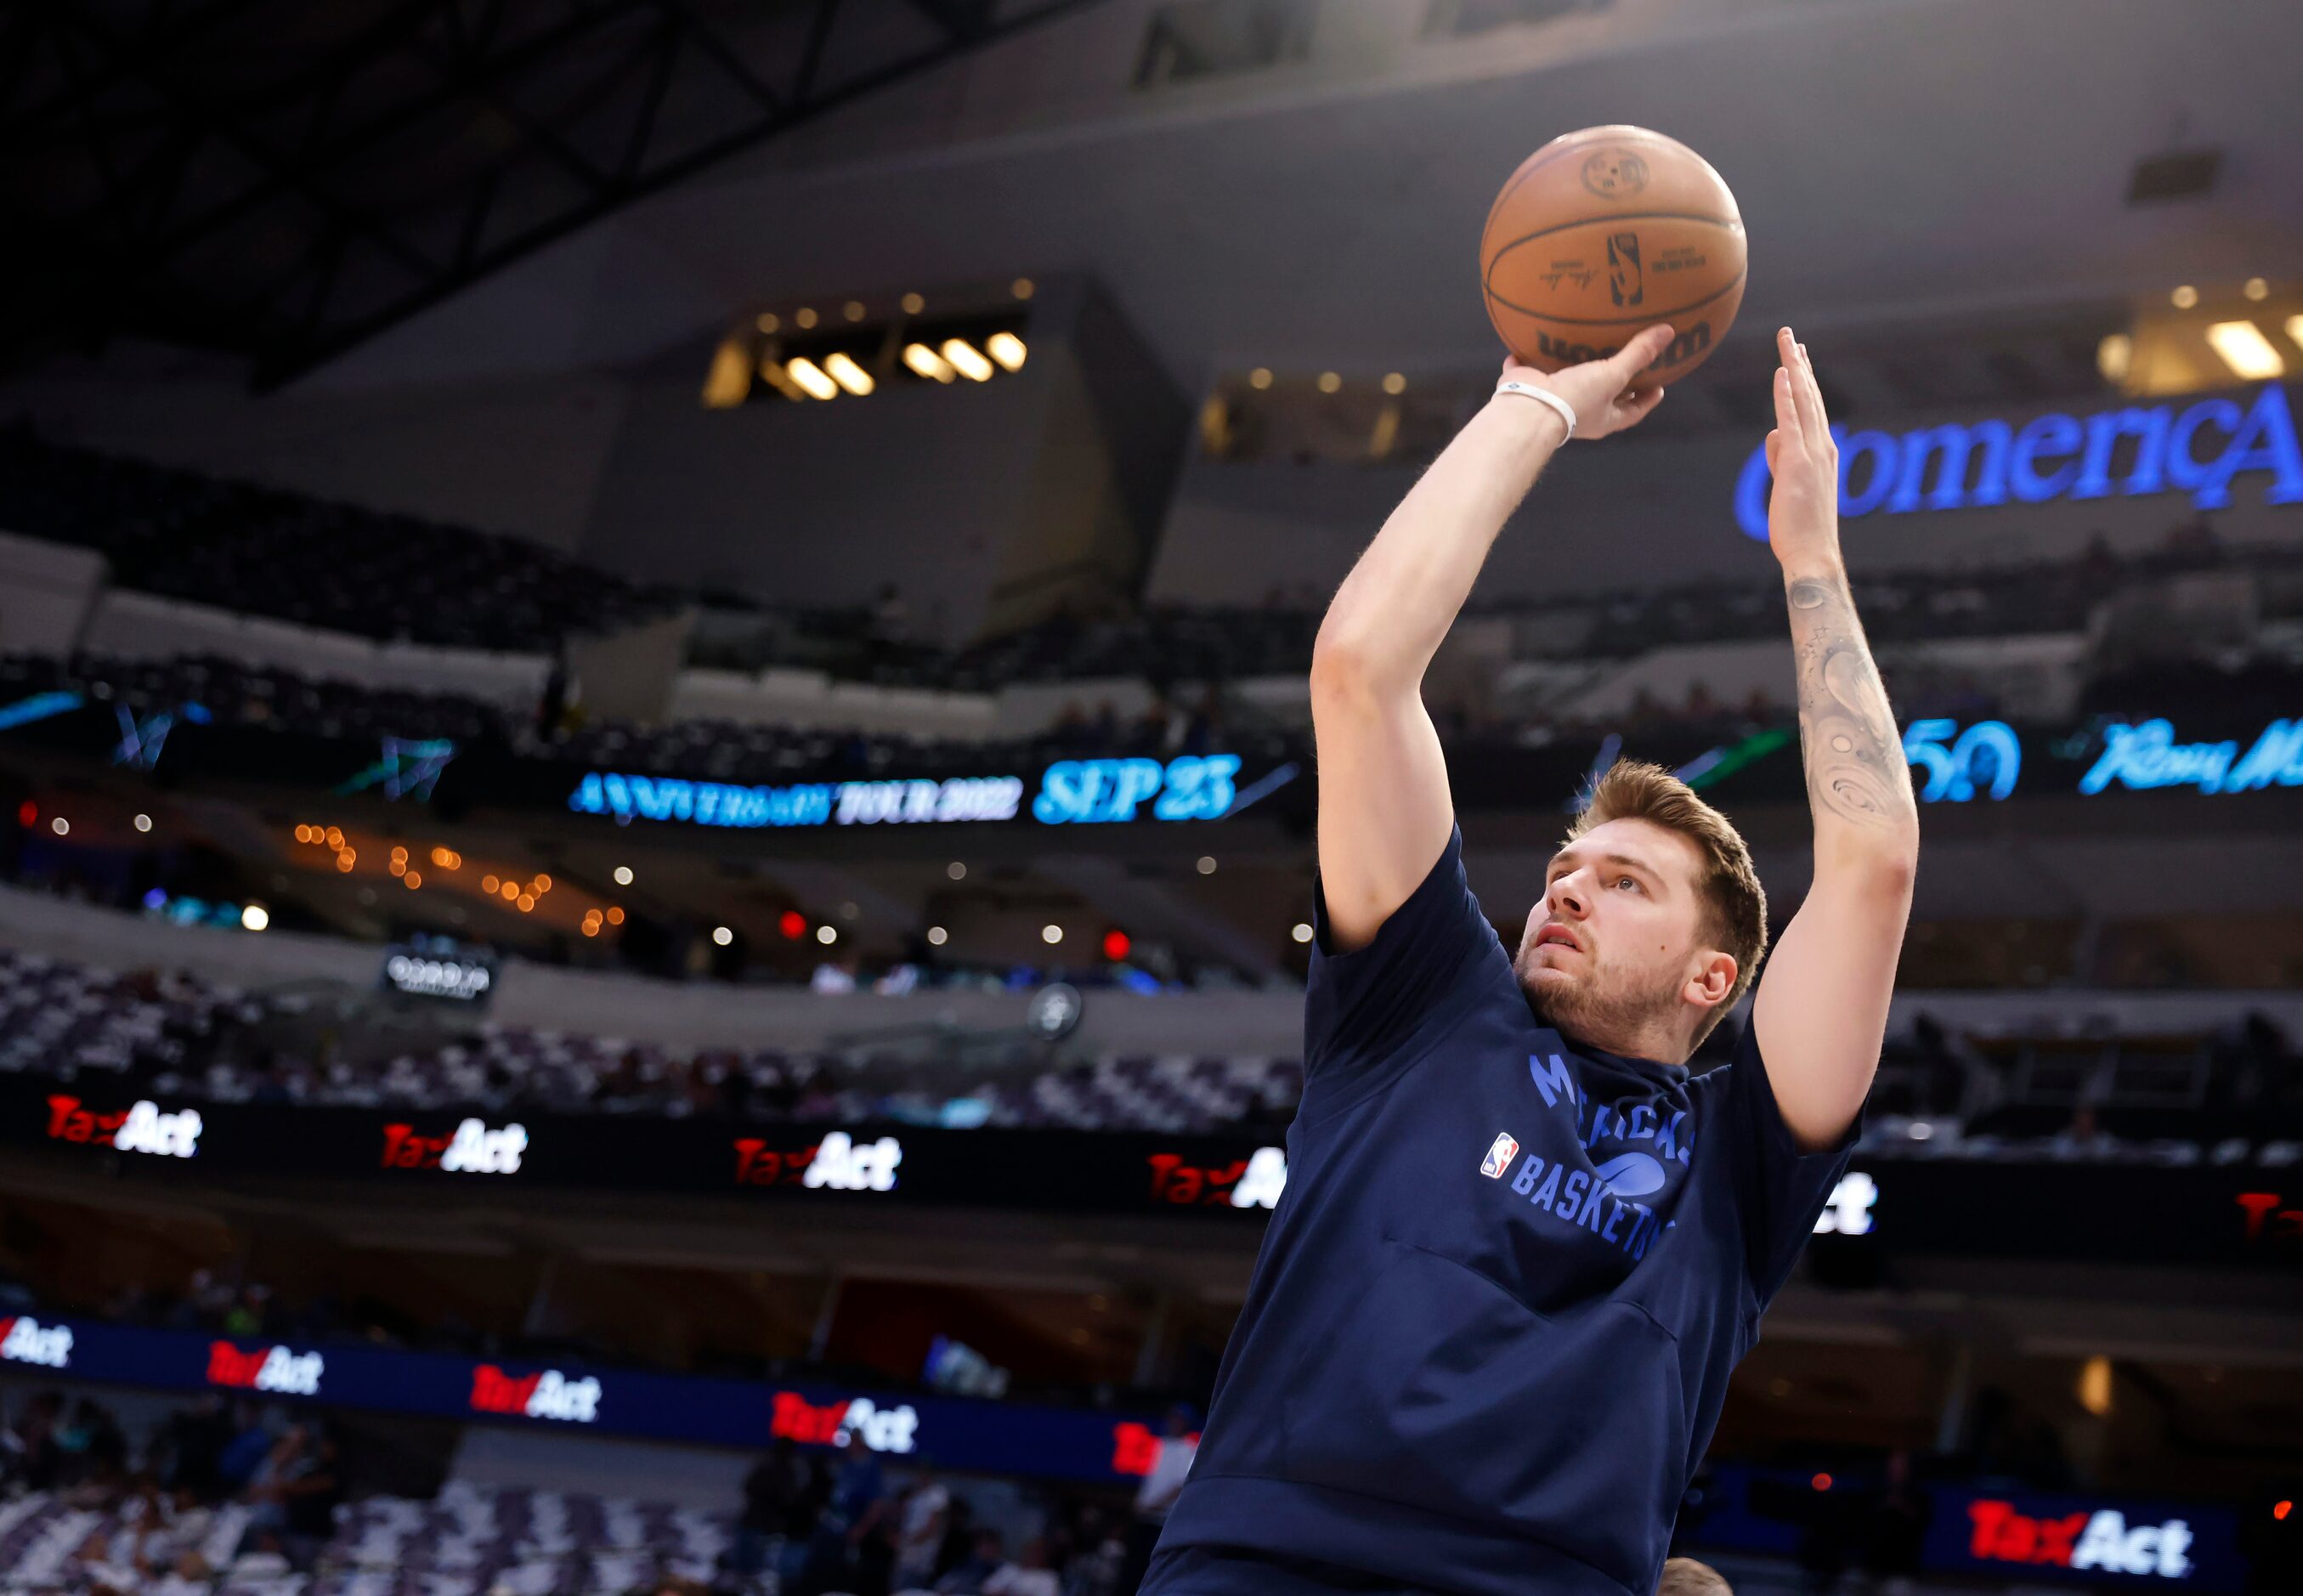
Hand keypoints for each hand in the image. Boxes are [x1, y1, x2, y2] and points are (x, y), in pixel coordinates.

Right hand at [1498, 323, 1673, 441]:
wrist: (1529, 408)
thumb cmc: (1576, 399)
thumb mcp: (1613, 376)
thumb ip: (1637, 355)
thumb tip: (1668, 333)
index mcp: (1603, 418)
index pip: (1633, 411)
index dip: (1648, 400)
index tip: (1659, 386)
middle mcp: (1580, 413)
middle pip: (1604, 400)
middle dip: (1616, 386)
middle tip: (1629, 365)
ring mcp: (1553, 401)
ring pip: (1569, 384)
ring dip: (1577, 369)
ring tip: (1587, 347)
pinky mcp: (1530, 386)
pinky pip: (1532, 368)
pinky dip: (1531, 356)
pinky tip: (1535, 339)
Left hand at [1766, 325, 1841, 571]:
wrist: (1812, 552)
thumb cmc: (1800, 526)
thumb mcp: (1788, 485)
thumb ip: (1781, 458)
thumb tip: (1773, 437)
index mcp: (1822, 451)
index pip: (1812, 408)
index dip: (1804, 380)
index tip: (1797, 357)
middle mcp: (1823, 446)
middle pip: (1810, 396)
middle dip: (1799, 364)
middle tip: (1790, 336)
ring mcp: (1813, 453)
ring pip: (1804, 401)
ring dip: (1794, 369)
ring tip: (1787, 342)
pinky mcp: (1799, 463)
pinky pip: (1791, 422)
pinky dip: (1787, 396)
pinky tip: (1782, 374)